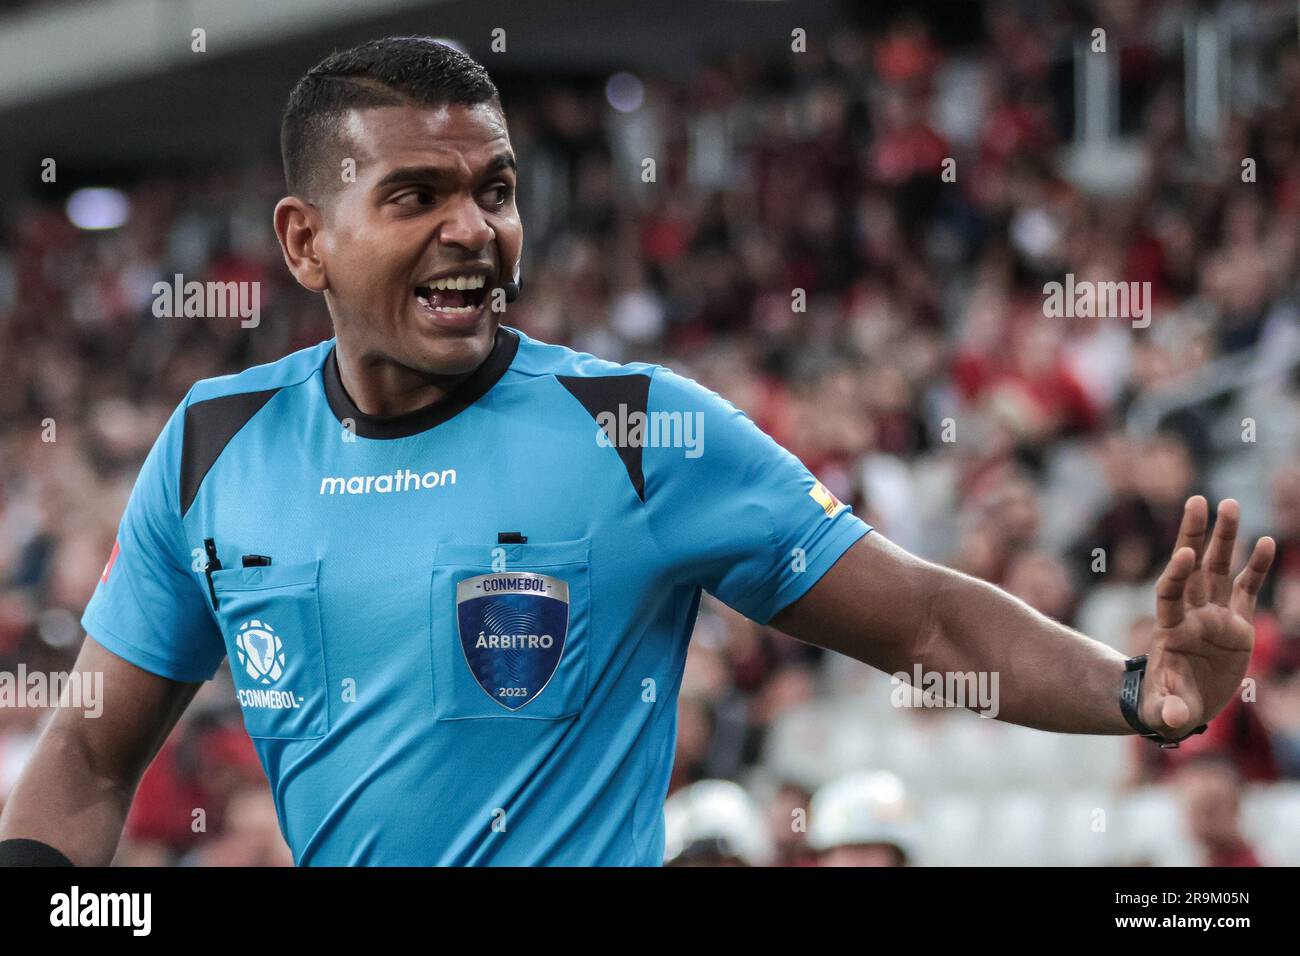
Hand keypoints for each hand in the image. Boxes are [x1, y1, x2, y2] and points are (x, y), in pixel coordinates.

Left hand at [1144, 496, 1274, 736]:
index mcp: (1171, 630)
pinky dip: (1256, 567)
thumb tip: (1173, 717)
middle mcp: (1191, 614)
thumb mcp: (1166, 711)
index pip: (1170, 594)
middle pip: (1192, 568)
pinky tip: (1266, 542)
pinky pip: (1247, 588)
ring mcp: (1214, 615)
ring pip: (1219, 569)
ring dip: (1224, 539)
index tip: (1183, 554)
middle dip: (1194, 535)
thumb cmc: (1165, 706)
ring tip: (1230, 503)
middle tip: (1198, 501)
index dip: (1175, 574)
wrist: (1178, 705)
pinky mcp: (1236, 624)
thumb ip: (1169, 711)